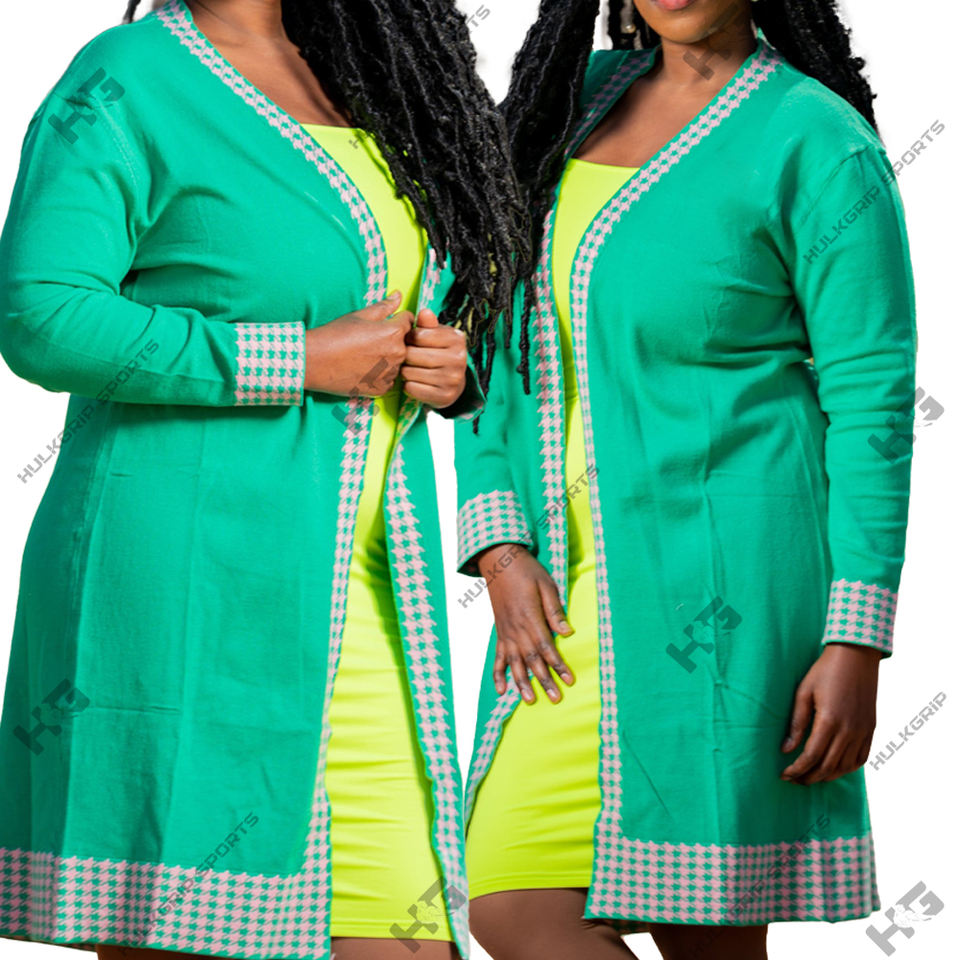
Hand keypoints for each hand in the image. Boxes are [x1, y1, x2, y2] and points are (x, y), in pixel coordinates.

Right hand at [304, 291, 412, 395]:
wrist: (315, 361)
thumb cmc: (335, 335)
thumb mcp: (360, 315)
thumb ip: (384, 306)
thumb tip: (398, 296)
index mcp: (394, 332)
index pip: (410, 321)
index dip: (398, 319)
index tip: (386, 323)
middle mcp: (398, 354)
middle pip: (406, 343)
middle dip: (395, 340)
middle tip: (372, 340)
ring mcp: (390, 373)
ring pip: (398, 362)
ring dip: (388, 358)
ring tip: (366, 355)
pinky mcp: (381, 388)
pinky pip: (388, 379)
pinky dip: (380, 374)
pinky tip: (364, 368)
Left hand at [401, 308, 466, 408]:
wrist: (453, 382)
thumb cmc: (439, 353)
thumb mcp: (436, 335)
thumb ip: (427, 325)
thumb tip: (424, 312)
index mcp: (456, 339)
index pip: (418, 335)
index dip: (409, 338)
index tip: (412, 342)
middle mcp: (459, 359)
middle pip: (412, 355)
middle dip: (405, 356)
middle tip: (409, 358)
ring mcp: (453, 379)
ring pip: (409, 373)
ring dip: (405, 372)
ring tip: (412, 369)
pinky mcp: (445, 396)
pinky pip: (412, 389)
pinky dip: (408, 386)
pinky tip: (415, 382)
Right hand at [478, 544, 575, 703]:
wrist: (500, 562)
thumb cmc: (527, 571)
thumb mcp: (546, 585)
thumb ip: (555, 611)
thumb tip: (568, 632)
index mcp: (530, 617)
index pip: (546, 646)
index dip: (558, 665)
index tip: (569, 679)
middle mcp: (516, 628)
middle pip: (532, 660)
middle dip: (544, 680)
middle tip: (555, 698)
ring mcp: (506, 632)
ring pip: (514, 662)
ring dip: (522, 683)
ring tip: (530, 700)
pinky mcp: (499, 632)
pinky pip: (498, 657)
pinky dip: (498, 674)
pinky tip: (502, 690)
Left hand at [780, 643, 880, 784]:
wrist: (856, 656)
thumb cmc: (825, 670)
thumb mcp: (804, 692)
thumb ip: (796, 722)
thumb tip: (786, 749)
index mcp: (829, 721)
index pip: (811, 756)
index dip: (796, 770)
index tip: (783, 775)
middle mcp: (849, 730)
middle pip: (828, 766)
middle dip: (809, 777)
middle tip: (794, 780)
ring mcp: (863, 731)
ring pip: (846, 766)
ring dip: (827, 776)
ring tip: (811, 777)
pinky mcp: (871, 728)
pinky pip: (862, 758)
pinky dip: (847, 768)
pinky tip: (835, 769)